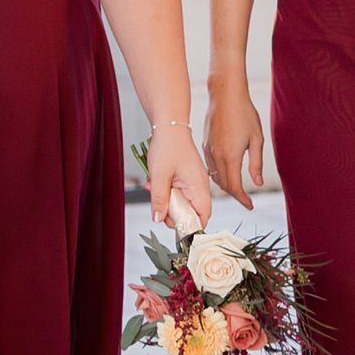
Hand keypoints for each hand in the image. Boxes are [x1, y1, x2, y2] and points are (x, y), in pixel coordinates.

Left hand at [148, 120, 215, 236]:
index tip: (175, 227)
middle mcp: (199, 186)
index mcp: (199, 186)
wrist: (169, 126)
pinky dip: (166, 190)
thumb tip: (159, 219)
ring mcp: (193, 182)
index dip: (191, 226)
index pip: (203, 215)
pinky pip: (177, 191)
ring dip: (166, 200)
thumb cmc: (167, 146)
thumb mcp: (159, 176)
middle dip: (172, 211)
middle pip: (190, 211)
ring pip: (181, 201)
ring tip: (152, 188)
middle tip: (157, 206)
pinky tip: (154, 182)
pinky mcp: (186, 178)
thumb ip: (159, 200)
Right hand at [204, 77, 265, 205]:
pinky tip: (226, 173)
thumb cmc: (244, 114)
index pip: (235, 187)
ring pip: (215, 177)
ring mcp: (208, 151)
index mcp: (230, 156)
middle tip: (246, 199)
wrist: (225, 95)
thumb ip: (256, 163)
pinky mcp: (205, 145)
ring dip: (226, 185)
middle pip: (224, 185)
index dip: (243, 199)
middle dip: (235, 194)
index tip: (250, 206)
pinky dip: (218, 175)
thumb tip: (257, 183)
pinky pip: (210, 167)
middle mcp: (216, 156)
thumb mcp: (256, 139)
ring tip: (237, 189)